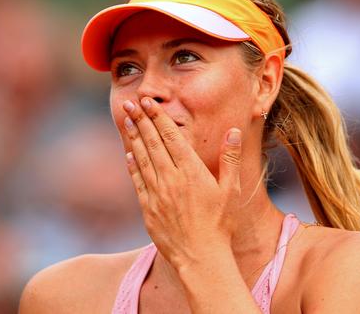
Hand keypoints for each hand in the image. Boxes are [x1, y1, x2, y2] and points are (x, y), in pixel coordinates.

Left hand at [122, 97, 242, 269]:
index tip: (148, 101)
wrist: (201, 258)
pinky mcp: (148, 208)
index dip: (158, 117)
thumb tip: (233, 132)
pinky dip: (132, 165)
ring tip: (126, 120)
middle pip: (153, 143)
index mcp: (191, 171)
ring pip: (142, 158)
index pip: (171, 136)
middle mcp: (171, 178)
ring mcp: (157, 193)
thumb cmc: (220, 224)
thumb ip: (231, 159)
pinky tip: (128, 154)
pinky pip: (138, 181)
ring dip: (133, 138)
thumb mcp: (231, 190)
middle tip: (130, 103)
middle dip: (141, 120)